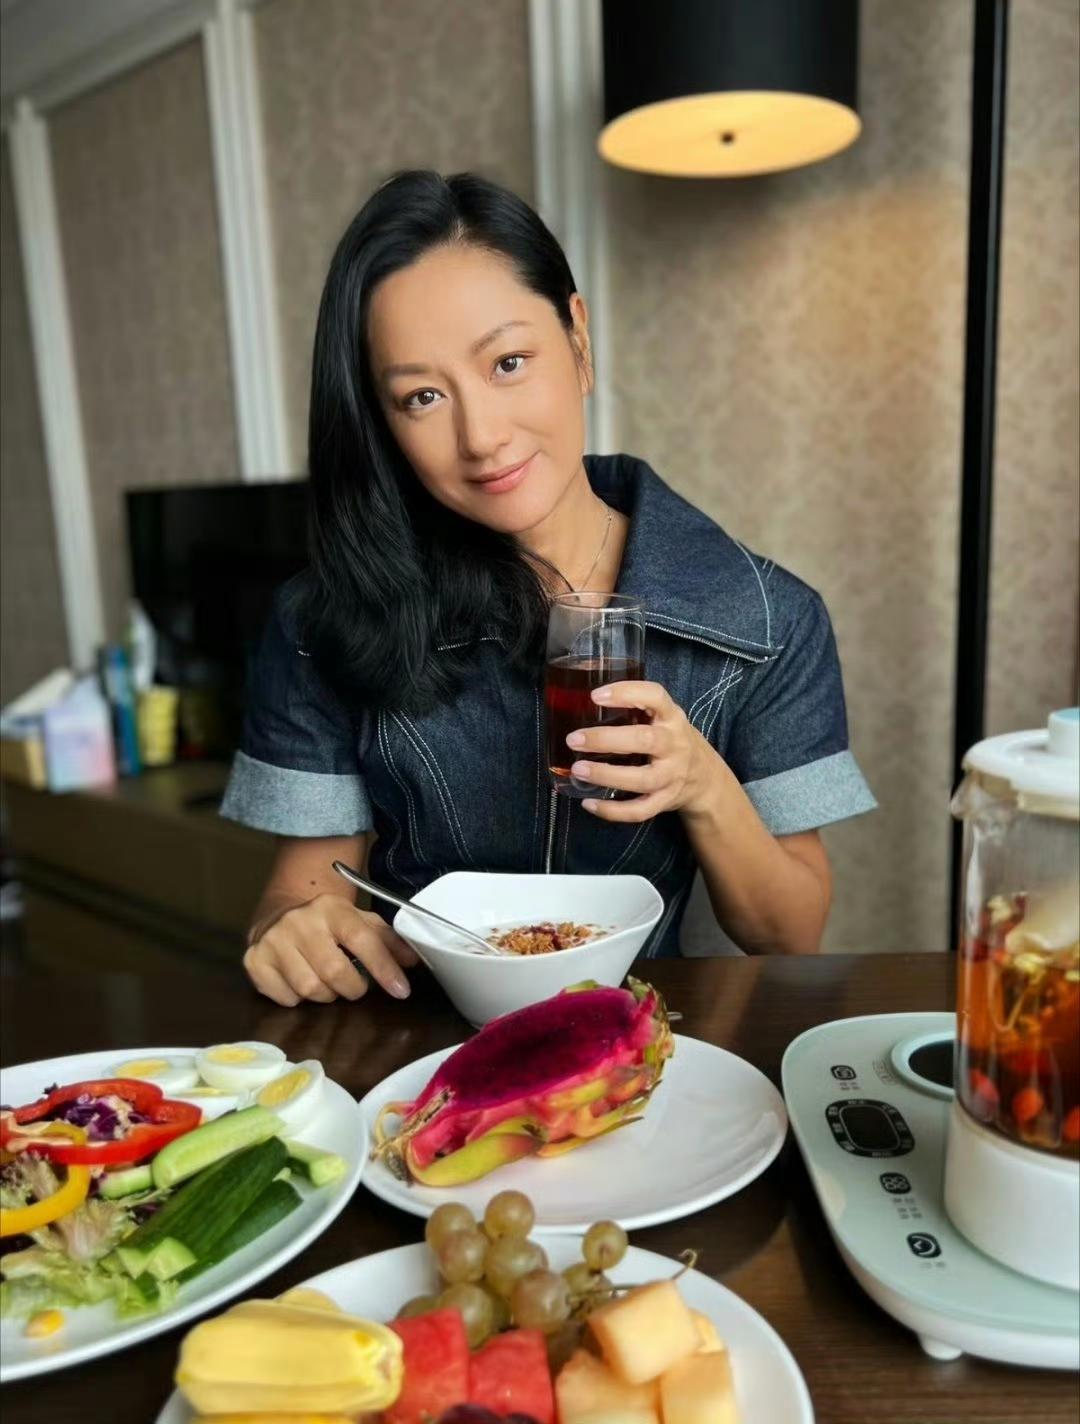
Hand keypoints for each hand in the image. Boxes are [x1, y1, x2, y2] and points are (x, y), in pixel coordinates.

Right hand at [243, 894, 417, 1005]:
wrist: (280, 913)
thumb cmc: (328, 924)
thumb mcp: (360, 922)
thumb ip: (388, 940)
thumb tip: (414, 961)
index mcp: (331, 908)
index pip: (362, 940)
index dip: (384, 968)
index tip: (401, 990)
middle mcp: (299, 921)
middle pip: (335, 972)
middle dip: (353, 988)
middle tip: (355, 986)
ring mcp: (272, 940)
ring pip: (309, 989)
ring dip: (326, 995)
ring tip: (327, 982)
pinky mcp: (253, 960)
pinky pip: (284, 998)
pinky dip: (298, 999)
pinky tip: (300, 981)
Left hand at [566, 681, 723, 822]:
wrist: (705, 778)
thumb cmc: (671, 740)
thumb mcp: (664, 718)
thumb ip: (636, 709)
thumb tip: (581, 705)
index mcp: (672, 718)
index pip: (655, 697)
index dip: (626, 693)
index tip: (595, 696)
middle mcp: (674, 745)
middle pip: (644, 740)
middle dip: (606, 739)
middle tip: (574, 739)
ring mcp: (672, 776)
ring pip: (642, 779)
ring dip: (606, 775)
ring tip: (578, 770)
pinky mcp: (665, 800)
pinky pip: (640, 810)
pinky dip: (613, 811)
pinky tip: (589, 803)